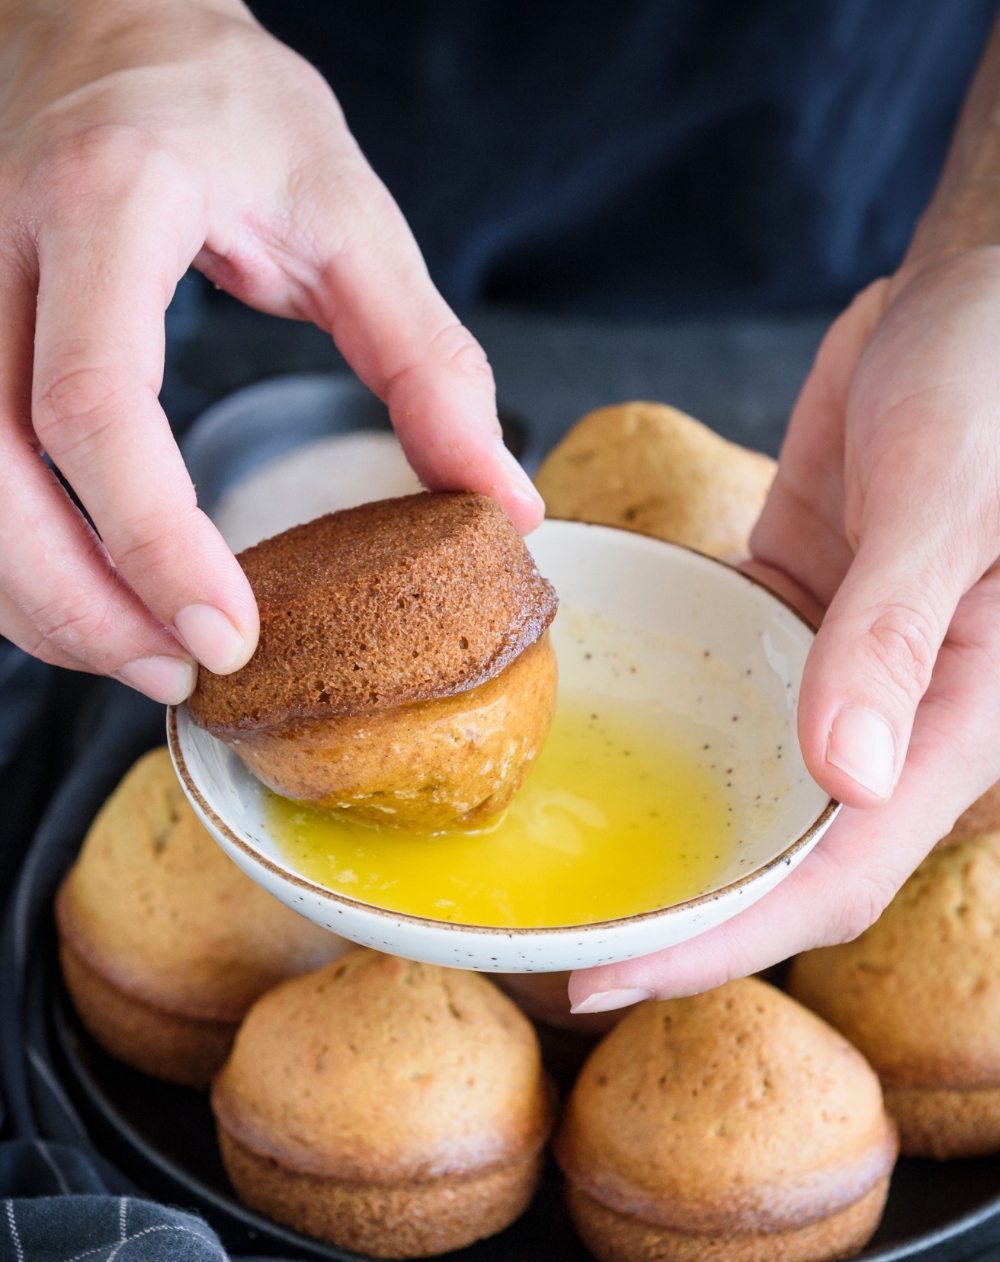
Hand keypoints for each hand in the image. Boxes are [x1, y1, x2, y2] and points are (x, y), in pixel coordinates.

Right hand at [0, 0, 541, 701]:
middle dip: (81, 605)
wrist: (100, 21)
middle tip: (182, 677)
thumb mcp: (346, 207)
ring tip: (145, 660)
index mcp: (108, 201)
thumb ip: (423, 358)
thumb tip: (500, 499)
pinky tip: (92, 599)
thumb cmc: (220, 105)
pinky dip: (20, 560)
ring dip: (43, 602)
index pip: (95, 402)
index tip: (231, 634)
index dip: (155, 539)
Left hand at [570, 248, 999, 1012]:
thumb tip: (842, 777)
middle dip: (682, 920)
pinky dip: (664, 723)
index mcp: (955, 720)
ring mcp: (841, 671)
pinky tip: (590, 736)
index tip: (611, 975)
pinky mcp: (796, 612)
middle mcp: (897, 717)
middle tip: (559, 952)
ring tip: (562, 874)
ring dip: (668, 838)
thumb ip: (892, 631)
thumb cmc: (994, 377)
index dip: (725, 941)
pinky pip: (723, 691)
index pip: (837, 875)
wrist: (976, 288)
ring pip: (749, 789)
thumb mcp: (948, 499)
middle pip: (782, 858)